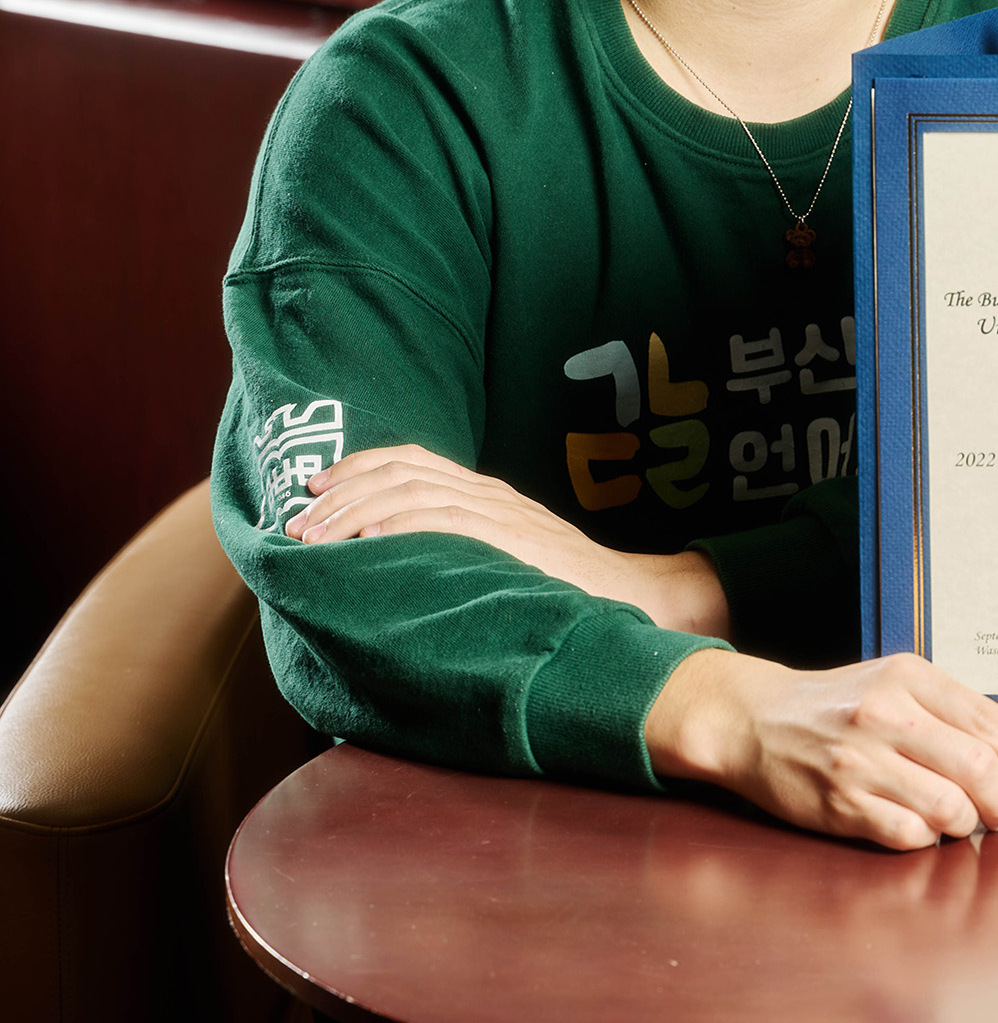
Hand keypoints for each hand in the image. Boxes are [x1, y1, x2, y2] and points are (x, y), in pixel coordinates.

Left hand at [285, 443, 729, 636]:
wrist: (635, 599)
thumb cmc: (568, 591)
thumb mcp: (510, 558)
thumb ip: (466, 552)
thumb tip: (401, 572)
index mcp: (488, 494)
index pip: (414, 460)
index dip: (359, 468)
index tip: (314, 490)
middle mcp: (491, 494)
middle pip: (404, 470)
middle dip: (343, 491)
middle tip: (298, 520)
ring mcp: (503, 515)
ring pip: (414, 491)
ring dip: (355, 510)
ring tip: (315, 536)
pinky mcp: (512, 541)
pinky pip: (446, 521)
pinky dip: (400, 523)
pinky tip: (367, 538)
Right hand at [645, 648, 997, 850]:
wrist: (754, 720)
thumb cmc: (838, 704)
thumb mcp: (897, 683)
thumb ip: (957, 713)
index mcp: (911, 677)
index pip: (991, 722)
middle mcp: (888, 716)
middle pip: (978, 770)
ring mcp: (862, 762)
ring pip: (949, 809)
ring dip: (967, 823)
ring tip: (958, 818)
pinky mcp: (840, 805)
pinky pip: (909, 836)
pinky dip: (927, 838)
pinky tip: (919, 825)